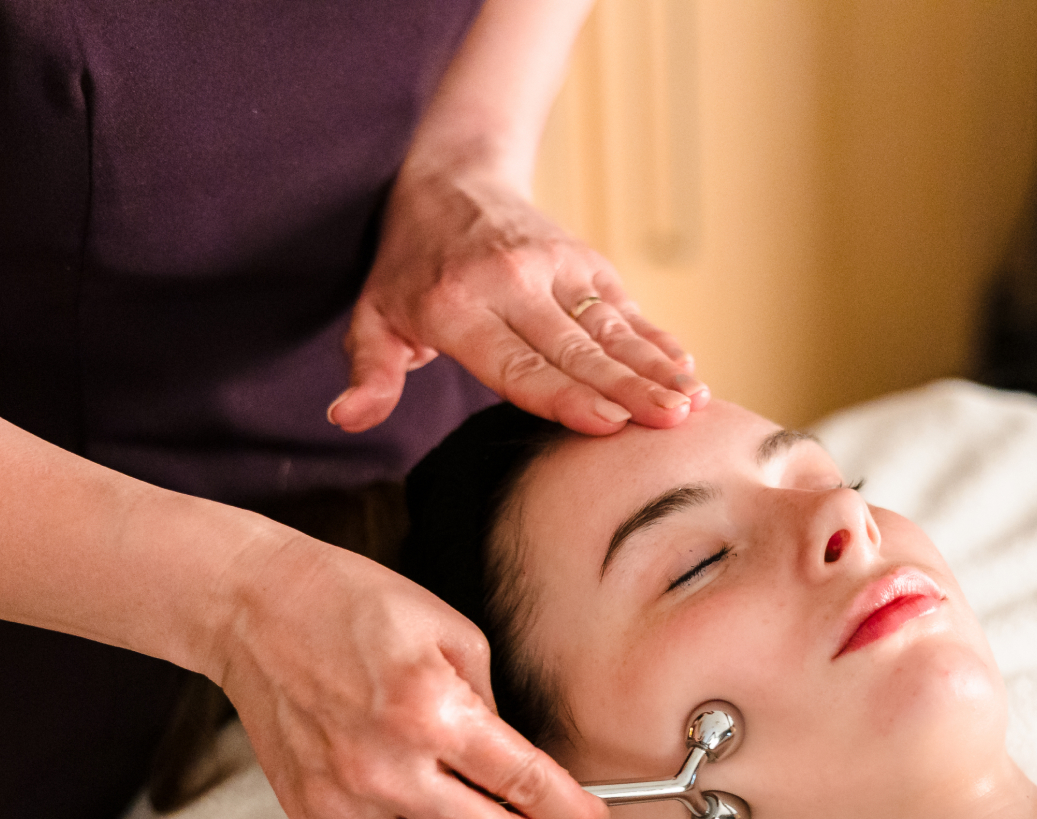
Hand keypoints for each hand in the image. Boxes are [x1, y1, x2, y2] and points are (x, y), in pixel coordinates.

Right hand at [212, 530, 609, 818]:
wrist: (256, 611)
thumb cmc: (352, 608)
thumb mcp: (449, 631)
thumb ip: (492, 704)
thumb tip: (520, 764)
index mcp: (431, 710)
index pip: (526, 785)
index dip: (575, 814)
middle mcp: (387, 767)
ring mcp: (345, 802)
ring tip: (460, 812)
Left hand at [327, 168, 708, 435]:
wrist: (451, 178)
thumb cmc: (408, 269)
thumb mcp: (373, 318)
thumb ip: (369, 373)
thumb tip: (346, 417)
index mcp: (457, 307)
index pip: (518, 363)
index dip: (565, 394)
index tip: (607, 421)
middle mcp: (511, 283)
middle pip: (576, 348)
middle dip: (627, 387)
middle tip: (668, 421)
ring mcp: (555, 268)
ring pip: (611, 328)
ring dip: (655, 366)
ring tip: (691, 402)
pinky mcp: (586, 262)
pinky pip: (626, 308)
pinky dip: (658, 340)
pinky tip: (689, 370)